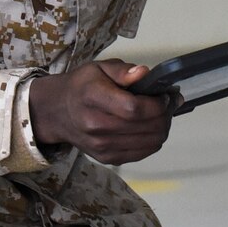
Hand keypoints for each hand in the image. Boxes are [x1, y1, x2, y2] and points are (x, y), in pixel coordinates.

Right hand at [27, 60, 172, 163]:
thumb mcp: (98, 68)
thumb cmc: (82, 86)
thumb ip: (122, 70)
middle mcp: (96, 126)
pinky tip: (151, 127)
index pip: (134, 108)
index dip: (157, 104)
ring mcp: (102, 146)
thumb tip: (144, 74)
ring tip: (162, 114)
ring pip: (150, 142)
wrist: (57, 112)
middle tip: (169, 103)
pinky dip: (153, 140)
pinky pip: (143, 153)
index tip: (166, 95)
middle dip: (165, 115)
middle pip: (146, 127)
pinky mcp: (107, 158)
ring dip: (163, 128)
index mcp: (93, 98)